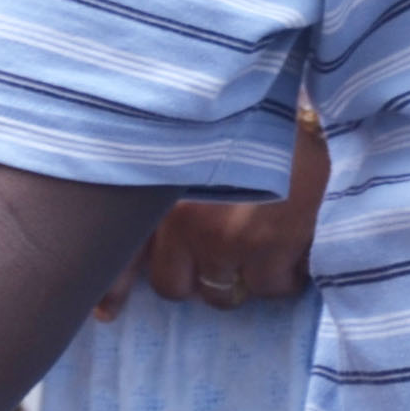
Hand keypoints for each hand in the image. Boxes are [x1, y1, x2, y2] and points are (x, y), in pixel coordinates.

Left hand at [108, 113, 325, 315]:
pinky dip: (282, 275)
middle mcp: (180, 218)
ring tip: (256, 244)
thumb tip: (125, 257)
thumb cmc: (244, 117)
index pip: (117, 256)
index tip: (106, 313)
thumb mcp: (187, 142)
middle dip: (190, 275)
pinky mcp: (272, 245)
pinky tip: (292, 247)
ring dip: (235, 276)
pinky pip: (270, 288)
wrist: (304, 97)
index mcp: (154, 193)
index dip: (110, 291)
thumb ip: (156, 184)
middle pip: (171, 286)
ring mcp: (224, 236)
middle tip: (213, 252)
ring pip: (220, 294)